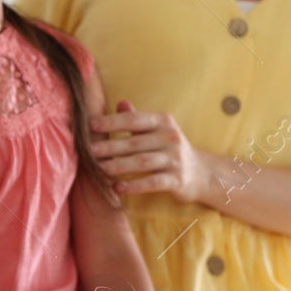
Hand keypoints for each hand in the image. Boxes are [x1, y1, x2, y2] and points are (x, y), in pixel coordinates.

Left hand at [89, 99, 213, 203]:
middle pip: (135, 142)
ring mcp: (176, 159)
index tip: (90, 125)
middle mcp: (171, 138)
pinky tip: (118, 187)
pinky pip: (152, 182)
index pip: (134, 119)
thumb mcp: (158, 130)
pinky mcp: (177, 179)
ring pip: (142, 162)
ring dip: (118, 166)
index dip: (111, 122)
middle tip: (89, 151)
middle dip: (110, 147)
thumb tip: (120, 103)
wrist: (202, 173)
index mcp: (164, 122)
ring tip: (99, 169)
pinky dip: (134, 185)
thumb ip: (138, 119)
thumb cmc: (171, 149)